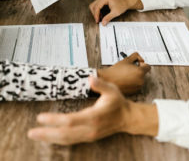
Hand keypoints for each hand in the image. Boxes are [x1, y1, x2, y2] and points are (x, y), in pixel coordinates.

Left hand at [28, 77, 157, 144]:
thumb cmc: (117, 102)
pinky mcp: (88, 137)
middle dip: (46, 133)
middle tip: (31, 132)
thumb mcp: (112, 90)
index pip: (70, 120)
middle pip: (64, 134)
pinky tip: (50, 137)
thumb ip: (100, 85)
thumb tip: (90, 78)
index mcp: (94, 116)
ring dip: (50, 138)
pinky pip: (70, 140)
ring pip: (66, 139)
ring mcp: (89, 135)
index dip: (54, 120)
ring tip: (36, 135)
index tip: (40, 117)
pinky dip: (58, 139)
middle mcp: (90, 129)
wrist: (127, 118)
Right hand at [89, 0, 142, 25]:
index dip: (96, 15)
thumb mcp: (115, 13)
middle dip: (95, 14)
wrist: (126, 2)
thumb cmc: (122, 5)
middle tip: (98, 20)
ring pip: (93, 5)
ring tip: (100, 18)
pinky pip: (96, 5)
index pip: (96, 7)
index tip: (97, 21)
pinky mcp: (102, 0)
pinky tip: (101, 15)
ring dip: (95, 12)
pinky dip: (97, 11)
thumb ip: (108, 18)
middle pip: (93, 6)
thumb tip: (103, 23)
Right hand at [98, 52, 149, 93]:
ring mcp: (138, 87)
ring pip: (139, 79)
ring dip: (135, 76)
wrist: (107, 81)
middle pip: (143, 73)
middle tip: (129, 69)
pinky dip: (132, 82)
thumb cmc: (116, 71)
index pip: (148, 67)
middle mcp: (141, 81)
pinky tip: (124, 80)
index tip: (138, 63)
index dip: (142, 64)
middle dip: (137, 70)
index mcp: (140, 72)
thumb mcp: (126, 59)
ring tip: (125, 75)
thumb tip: (140, 59)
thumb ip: (136, 56)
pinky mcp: (134, 92)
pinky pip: (136, 85)